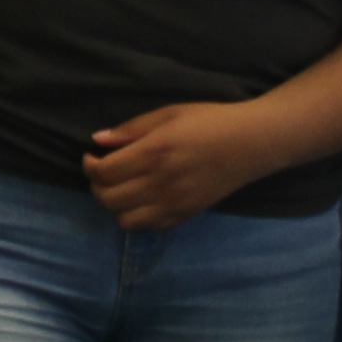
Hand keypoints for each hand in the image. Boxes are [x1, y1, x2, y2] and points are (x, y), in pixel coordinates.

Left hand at [80, 103, 263, 233]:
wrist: (252, 143)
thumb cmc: (210, 121)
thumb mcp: (169, 114)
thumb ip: (131, 129)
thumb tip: (98, 140)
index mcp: (153, 153)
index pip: (104, 173)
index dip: (89, 166)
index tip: (92, 156)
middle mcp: (160, 183)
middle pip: (108, 199)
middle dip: (98, 186)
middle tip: (104, 171)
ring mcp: (173, 204)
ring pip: (124, 220)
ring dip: (116, 205)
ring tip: (122, 187)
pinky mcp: (185, 216)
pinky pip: (148, 227)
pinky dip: (136, 217)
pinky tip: (142, 199)